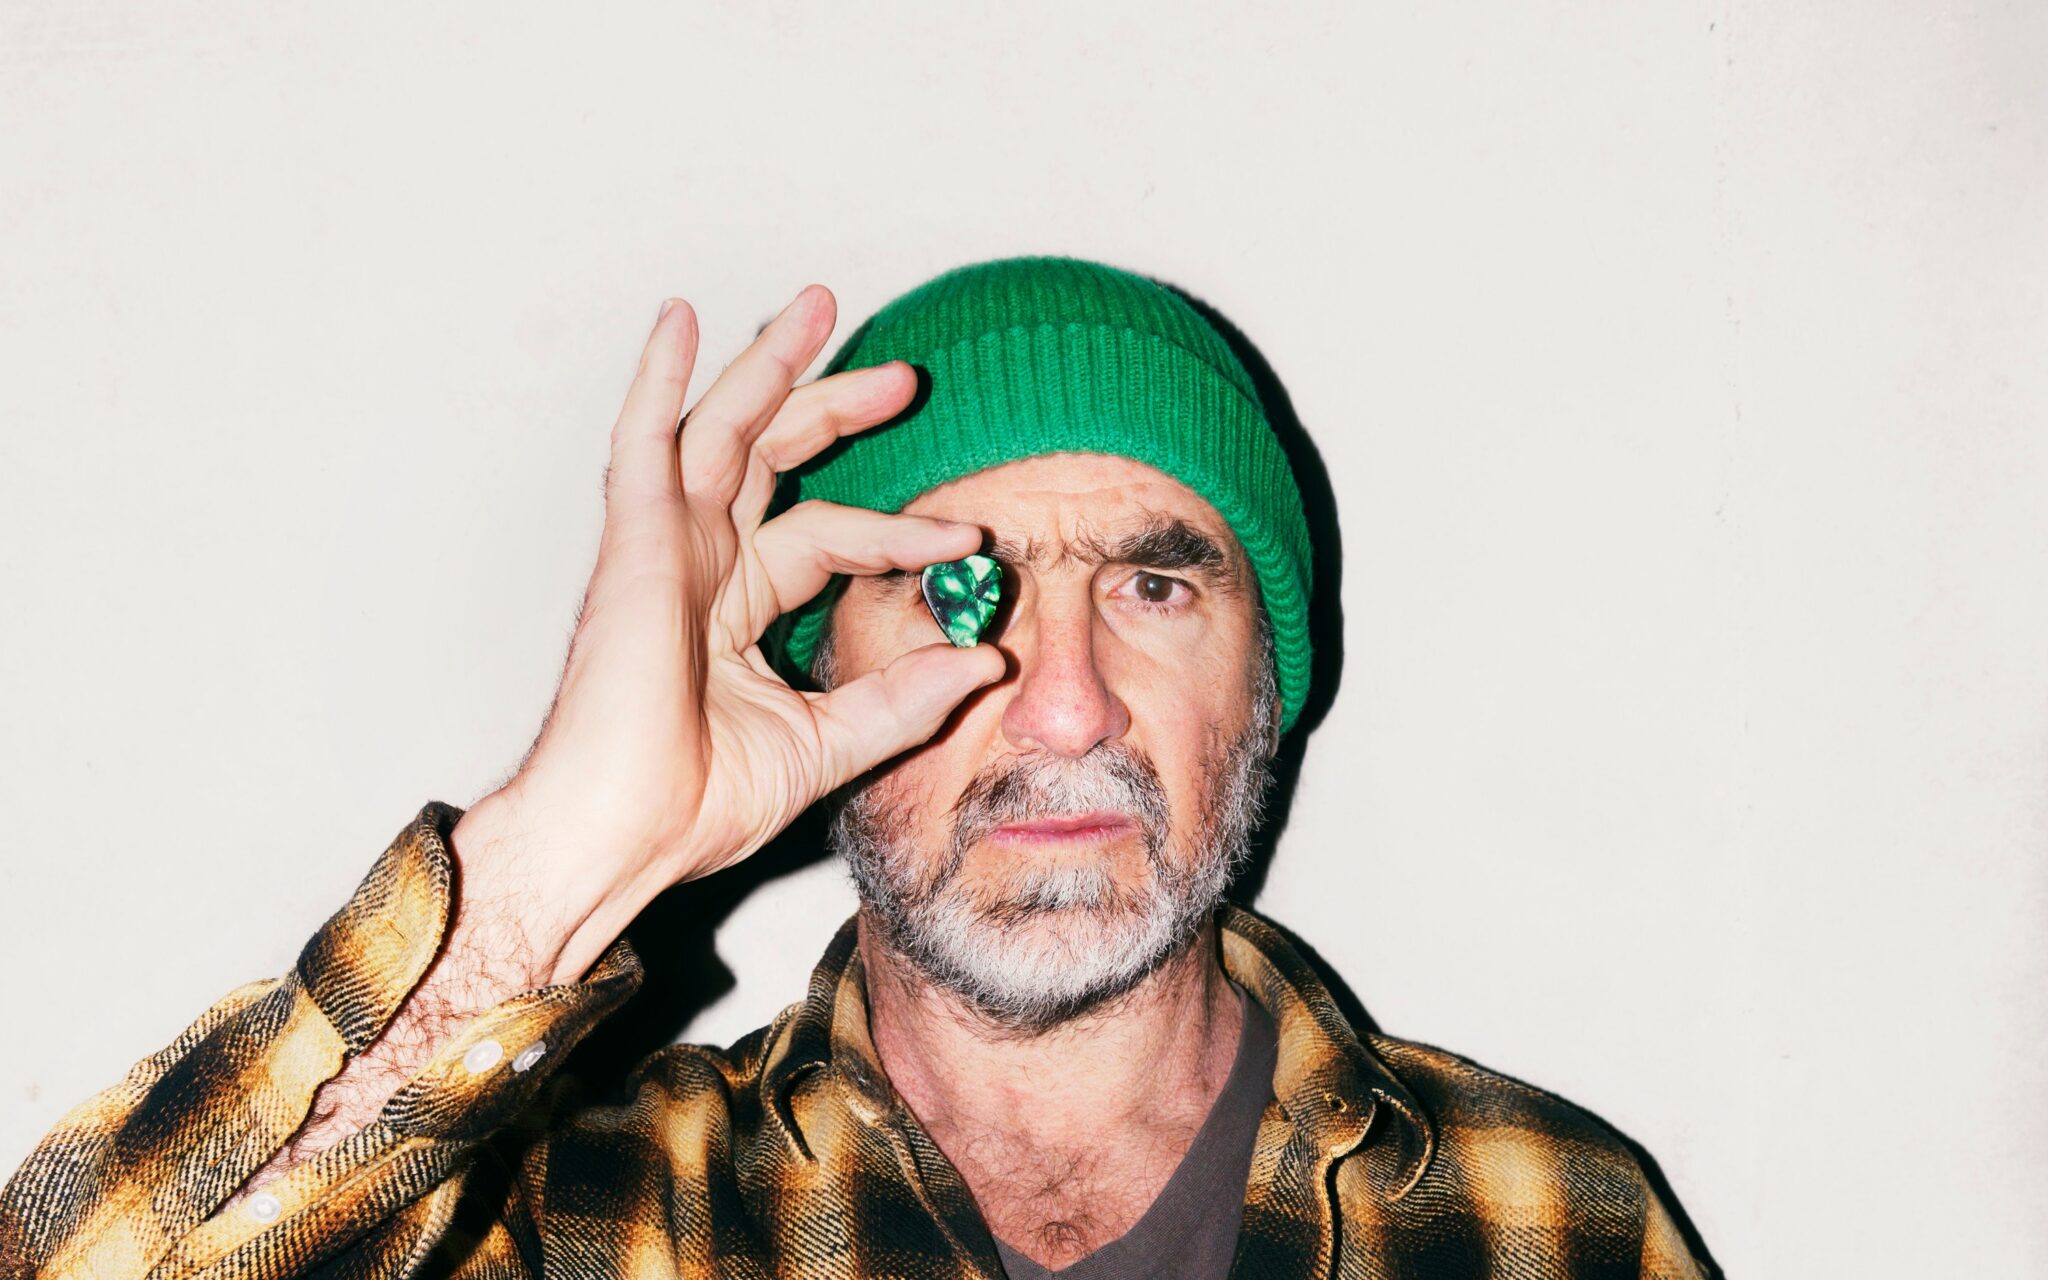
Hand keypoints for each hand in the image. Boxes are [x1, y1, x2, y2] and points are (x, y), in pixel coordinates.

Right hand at [452, 286, 1003, 983]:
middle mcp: (701, 565)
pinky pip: (645, 442)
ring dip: (770, 367)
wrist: (621, 836)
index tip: (971, 543)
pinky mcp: (634, 544)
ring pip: (723, 430)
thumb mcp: (827, 744)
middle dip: (837, 407)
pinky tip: (682, 320)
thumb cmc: (692, 805)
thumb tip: (985, 662)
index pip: (827, 539)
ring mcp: (664, 548)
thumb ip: (903, 701)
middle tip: (905, 374)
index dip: (898, 534)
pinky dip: (660, 377)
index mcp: (736, 609)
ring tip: (819, 307)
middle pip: (774, 459)